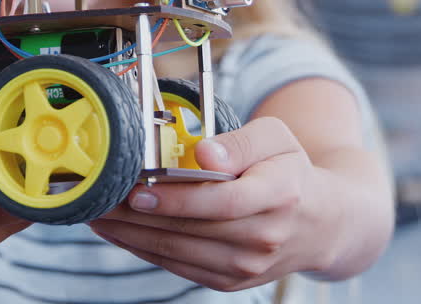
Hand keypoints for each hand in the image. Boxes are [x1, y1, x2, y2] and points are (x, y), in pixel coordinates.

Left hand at [87, 117, 338, 291]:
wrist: (323, 224)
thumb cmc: (290, 170)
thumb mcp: (276, 138)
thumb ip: (240, 142)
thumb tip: (204, 153)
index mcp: (279, 194)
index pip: (221, 202)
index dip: (175, 198)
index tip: (137, 190)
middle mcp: (264, 236)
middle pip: (190, 229)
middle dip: (136, 216)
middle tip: (97, 198)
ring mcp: (248, 266)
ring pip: (178, 252)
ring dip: (131, 236)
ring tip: (98, 214)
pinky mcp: (232, 281)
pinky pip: (180, 266)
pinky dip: (145, 250)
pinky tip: (121, 232)